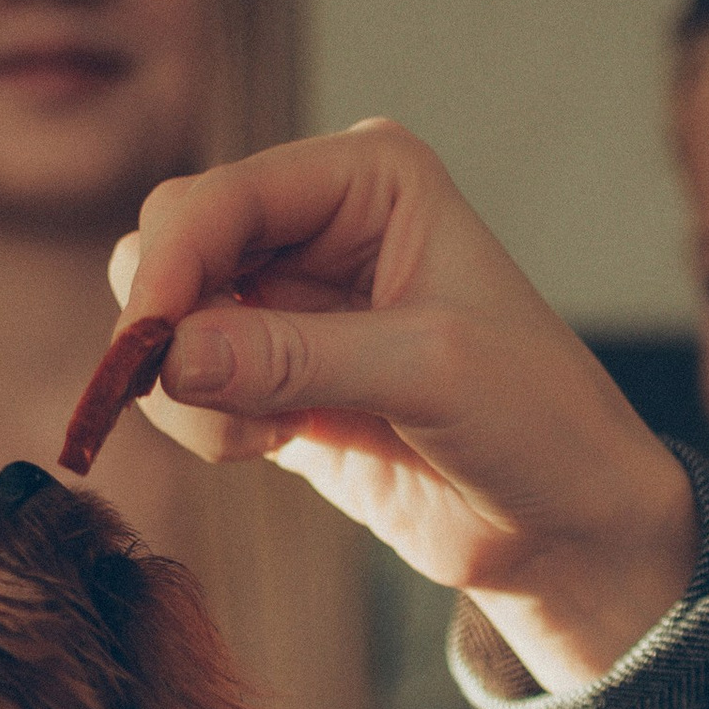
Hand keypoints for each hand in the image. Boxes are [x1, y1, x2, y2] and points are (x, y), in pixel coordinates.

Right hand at [109, 121, 697, 690]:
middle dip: (167, 323)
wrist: (563, 528)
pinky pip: (185, 390)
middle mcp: (318, 226)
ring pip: (166, 322)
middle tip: (197, 397)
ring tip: (269, 436)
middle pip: (172, 242)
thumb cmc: (534, 424)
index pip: (221, 196)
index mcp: (367, 180)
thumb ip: (294, 358)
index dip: (170, 263)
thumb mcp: (427, 372)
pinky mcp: (272, 385)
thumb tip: (167, 357)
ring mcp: (288, 307)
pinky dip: (204, 426)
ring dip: (186, 388)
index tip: (146, 346)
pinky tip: (276, 447)